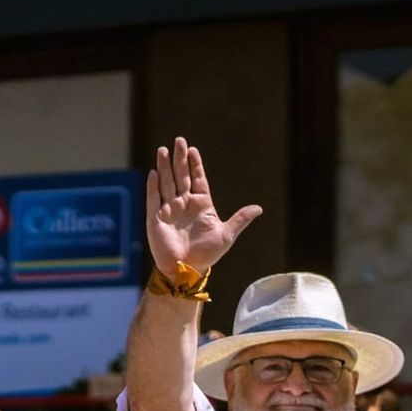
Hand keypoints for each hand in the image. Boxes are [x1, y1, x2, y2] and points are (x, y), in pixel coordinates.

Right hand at [146, 137, 260, 274]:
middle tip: (178, 141)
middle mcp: (184, 204)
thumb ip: (240, 219)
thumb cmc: (207, 254)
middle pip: (181, 176)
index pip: (197, 179)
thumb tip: (258, 208)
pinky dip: (153, 187)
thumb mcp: (227, 234)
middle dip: (179, 159)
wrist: (187, 269)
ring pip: (166, 183)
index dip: (195, 165)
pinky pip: (153, 200)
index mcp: (201, 205)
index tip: (193, 150)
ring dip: (164, 167)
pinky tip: (153, 173)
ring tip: (163, 150)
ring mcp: (169, 210)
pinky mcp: (155, 219)